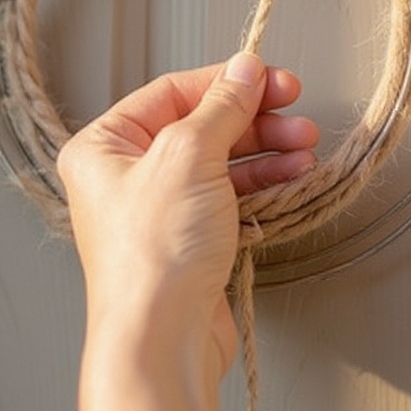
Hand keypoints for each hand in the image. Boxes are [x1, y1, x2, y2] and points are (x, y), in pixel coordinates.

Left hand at [57, 52, 317, 372]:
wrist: (162, 340)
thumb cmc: (153, 256)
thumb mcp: (190, 155)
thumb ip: (222, 106)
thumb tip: (244, 70)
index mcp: (105, 147)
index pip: (172, 93)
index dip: (226, 82)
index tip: (270, 78)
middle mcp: (127, 177)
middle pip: (202, 127)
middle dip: (255, 120)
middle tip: (296, 114)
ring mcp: (161, 211)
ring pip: (222, 164)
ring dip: (267, 152)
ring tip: (304, 147)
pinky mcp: (192, 241)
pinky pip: (231, 199)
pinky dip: (263, 186)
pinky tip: (293, 177)